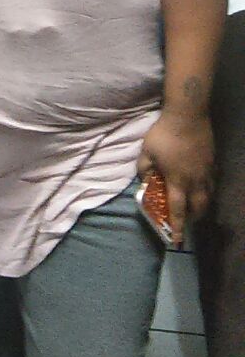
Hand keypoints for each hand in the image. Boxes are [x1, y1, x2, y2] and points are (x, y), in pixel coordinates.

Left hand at [137, 109, 213, 245]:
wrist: (188, 115)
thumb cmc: (164, 134)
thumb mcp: (146, 151)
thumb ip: (144, 169)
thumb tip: (144, 180)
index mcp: (177, 181)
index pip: (178, 210)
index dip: (178, 227)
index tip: (177, 241)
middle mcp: (195, 181)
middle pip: (198, 208)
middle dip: (193, 219)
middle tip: (186, 222)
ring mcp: (206, 172)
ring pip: (208, 197)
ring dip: (201, 206)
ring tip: (194, 208)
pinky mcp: (212, 163)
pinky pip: (212, 184)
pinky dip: (207, 191)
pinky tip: (201, 188)